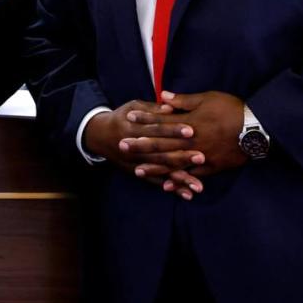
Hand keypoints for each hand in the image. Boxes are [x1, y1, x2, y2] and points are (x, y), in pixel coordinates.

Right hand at [83, 100, 203, 189]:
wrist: (100, 136)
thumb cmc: (122, 117)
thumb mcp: (133, 107)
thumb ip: (152, 108)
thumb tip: (170, 107)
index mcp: (132, 128)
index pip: (155, 129)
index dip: (172, 130)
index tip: (191, 131)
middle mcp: (133, 148)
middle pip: (160, 153)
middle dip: (181, 156)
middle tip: (201, 157)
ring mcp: (135, 163)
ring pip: (160, 171)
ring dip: (180, 178)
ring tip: (199, 186)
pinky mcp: (138, 173)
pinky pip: (156, 182)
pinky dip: (172, 189)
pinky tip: (187, 195)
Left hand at [124, 91, 245, 197]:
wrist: (257, 128)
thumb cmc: (232, 109)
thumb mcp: (208, 98)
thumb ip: (184, 100)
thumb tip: (163, 97)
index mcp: (190, 122)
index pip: (162, 121)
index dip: (145, 120)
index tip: (129, 118)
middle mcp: (192, 141)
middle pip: (162, 144)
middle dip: (141, 145)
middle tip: (122, 146)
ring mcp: (201, 156)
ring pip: (173, 163)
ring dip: (154, 167)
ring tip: (137, 170)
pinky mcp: (211, 167)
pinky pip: (191, 176)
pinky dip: (178, 180)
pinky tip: (165, 185)